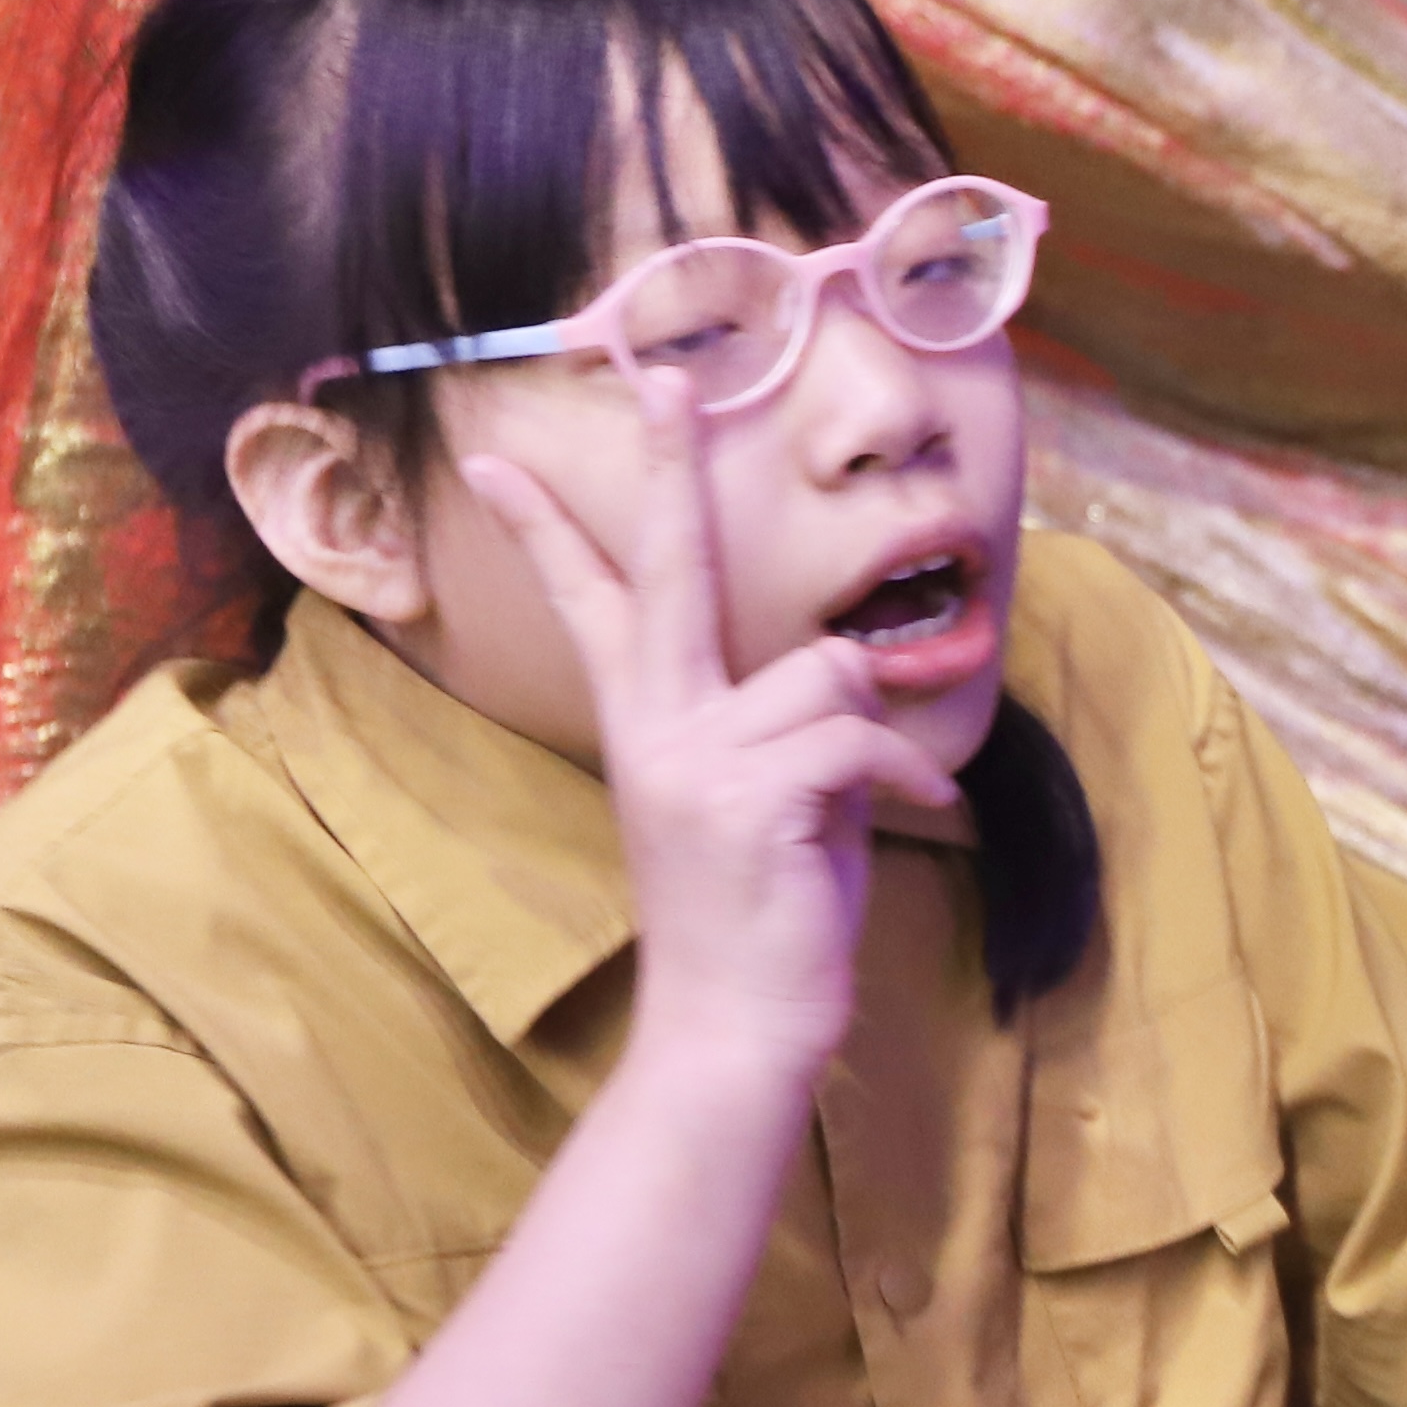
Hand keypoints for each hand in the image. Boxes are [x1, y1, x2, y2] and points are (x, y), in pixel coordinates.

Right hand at [461, 373, 957, 1082]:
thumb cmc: (765, 915)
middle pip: (667, 568)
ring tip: (854, 806)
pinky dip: (906, 774)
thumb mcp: (769, 799)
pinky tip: (911, 816)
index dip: (550, 529)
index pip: (595, 602)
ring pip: (826, 664)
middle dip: (666, 466)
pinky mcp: (753, 794)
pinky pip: (862, 732)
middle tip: (665, 377)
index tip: (495, 457)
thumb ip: (781, 724)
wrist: (737, 1029)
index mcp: (651, 725)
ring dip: (867, 729)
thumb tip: (837, 668)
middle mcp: (659, 728)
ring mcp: (697, 758)